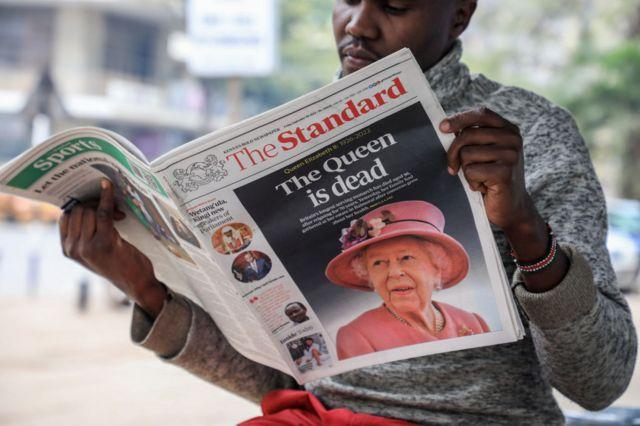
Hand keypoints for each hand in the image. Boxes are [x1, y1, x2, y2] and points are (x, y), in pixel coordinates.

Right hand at [59, 179, 166, 316]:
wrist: (136, 282)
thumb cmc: (118, 263)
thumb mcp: (94, 250)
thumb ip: (84, 232)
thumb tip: (85, 201)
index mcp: (67, 249)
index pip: (66, 216)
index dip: (81, 206)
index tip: (96, 206)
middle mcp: (72, 249)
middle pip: (77, 210)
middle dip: (94, 204)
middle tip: (114, 212)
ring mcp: (86, 247)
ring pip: (89, 210)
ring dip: (105, 206)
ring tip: (119, 215)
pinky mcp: (104, 242)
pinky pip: (102, 212)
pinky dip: (106, 197)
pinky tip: (108, 187)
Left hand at [440, 107, 533, 231]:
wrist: (511, 207)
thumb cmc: (491, 178)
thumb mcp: (484, 153)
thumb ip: (472, 138)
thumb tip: (445, 127)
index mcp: (509, 129)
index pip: (481, 114)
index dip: (460, 119)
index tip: (442, 127)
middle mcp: (513, 139)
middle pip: (468, 135)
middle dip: (454, 152)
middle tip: (453, 168)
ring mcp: (511, 155)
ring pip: (467, 154)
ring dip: (466, 170)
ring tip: (479, 178)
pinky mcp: (505, 172)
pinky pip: (471, 171)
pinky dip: (472, 182)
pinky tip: (483, 187)